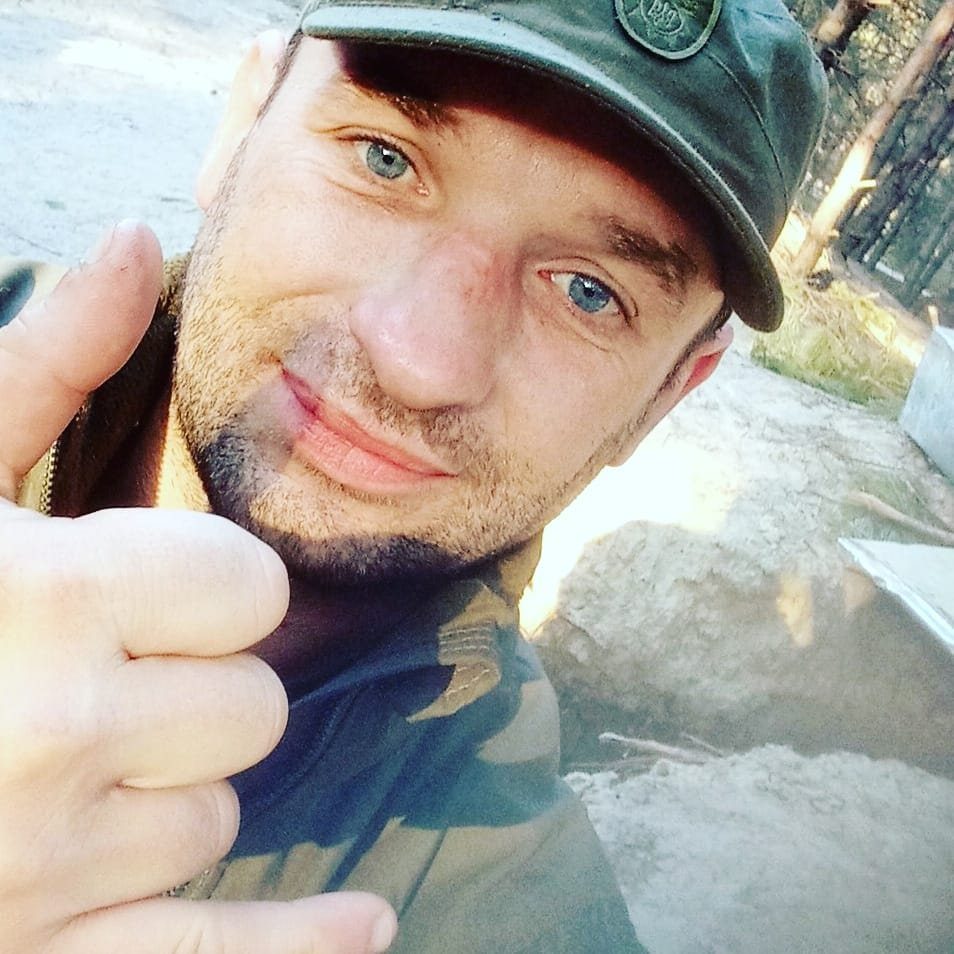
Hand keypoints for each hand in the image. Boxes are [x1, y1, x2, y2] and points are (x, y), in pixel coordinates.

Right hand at [0, 221, 396, 953]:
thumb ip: (47, 361)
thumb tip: (138, 246)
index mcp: (43, 597)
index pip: (251, 589)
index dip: (208, 587)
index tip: (154, 588)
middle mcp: (52, 737)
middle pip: (251, 709)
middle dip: (196, 689)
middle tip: (99, 677)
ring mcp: (35, 873)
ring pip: (215, 820)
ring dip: (167, 790)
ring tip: (56, 766)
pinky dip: (289, 952)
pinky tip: (365, 927)